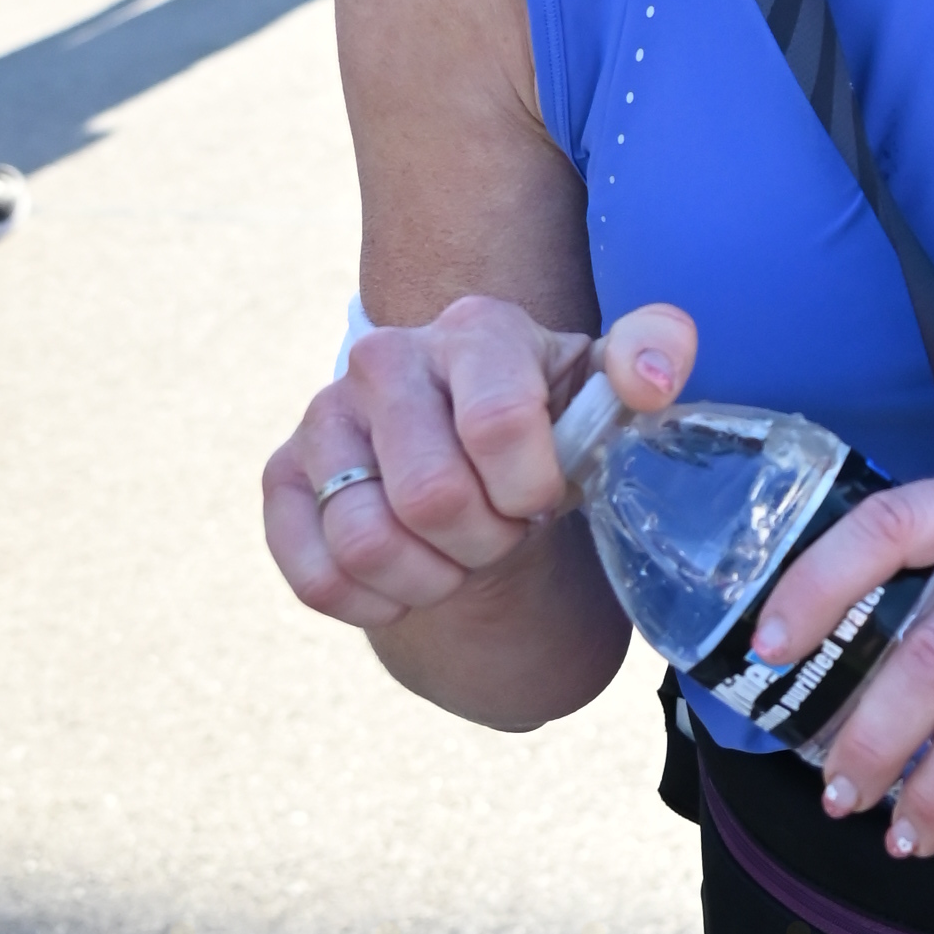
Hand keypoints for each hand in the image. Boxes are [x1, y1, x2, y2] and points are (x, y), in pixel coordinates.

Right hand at [261, 294, 696, 635]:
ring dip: (430, 578)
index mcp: (476, 329)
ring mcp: (323, 416)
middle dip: (483, 541)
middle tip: (501, 530)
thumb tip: (648, 380)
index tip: (544, 495)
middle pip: (430, 496)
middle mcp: (385, 358)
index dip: (529, 489)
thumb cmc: (550, 428)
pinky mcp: (280, 476)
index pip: (497, 424)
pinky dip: (371, 603)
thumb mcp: (609, 394)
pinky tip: (407, 579)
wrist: (477, 468)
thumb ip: (653, 357)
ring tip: (457, 553)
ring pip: (365, 543)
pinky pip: (315, 576)